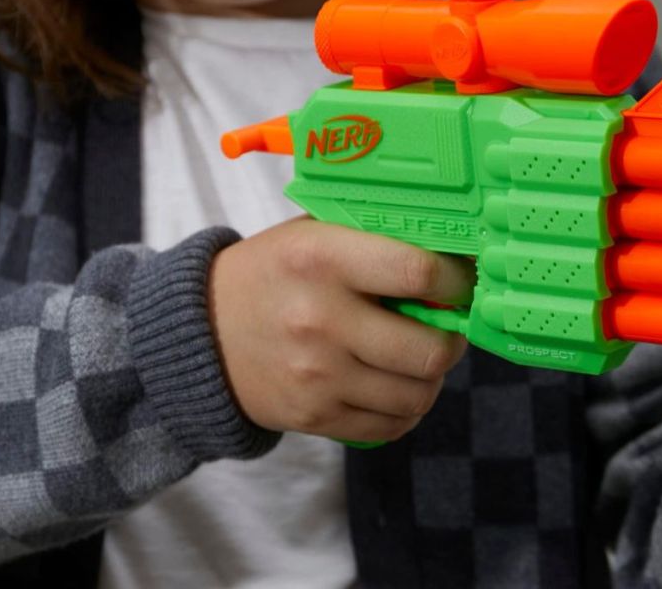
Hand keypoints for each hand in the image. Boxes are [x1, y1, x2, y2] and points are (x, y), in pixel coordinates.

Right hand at [207, 216, 472, 443]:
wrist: (200, 333)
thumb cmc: (273, 273)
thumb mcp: (313, 234)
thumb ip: (374, 238)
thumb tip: (450, 253)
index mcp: (323, 258)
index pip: (418, 272)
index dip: (456, 282)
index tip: (461, 284)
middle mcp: (320, 319)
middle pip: (428, 349)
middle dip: (453, 342)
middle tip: (449, 331)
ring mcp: (317, 375)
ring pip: (416, 394)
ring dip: (432, 379)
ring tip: (421, 359)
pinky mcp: (312, 416)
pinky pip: (390, 426)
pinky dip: (406, 409)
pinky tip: (396, 386)